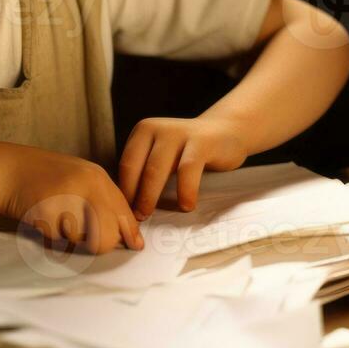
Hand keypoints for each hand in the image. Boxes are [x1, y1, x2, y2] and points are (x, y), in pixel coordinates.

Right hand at [0, 144, 143, 254]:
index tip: (135, 245)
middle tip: (85, 238)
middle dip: (100, 244)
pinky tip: (42, 217)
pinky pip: (58, 240)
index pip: (124, 211)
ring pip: (82, 240)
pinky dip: (51, 236)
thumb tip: (125, 233)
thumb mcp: (78, 178)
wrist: (4, 169)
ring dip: (70, 238)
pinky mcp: (46, 213)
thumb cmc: (41, 176)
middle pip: (108, 234)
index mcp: (96, 177)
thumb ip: (101, 200)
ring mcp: (66, 199)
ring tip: (56, 218)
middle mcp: (86, 186)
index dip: (130, 233)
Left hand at [118, 116, 249, 219]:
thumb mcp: (162, 154)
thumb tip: (127, 206)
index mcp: (143, 131)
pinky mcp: (201, 142)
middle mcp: (157, 128)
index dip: (123, 191)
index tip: (125, 213)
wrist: (225, 131)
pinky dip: (185, 191)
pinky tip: (186, 206)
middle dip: (133, 196)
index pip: (126, 165)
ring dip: (150, 196)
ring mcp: (178, 133)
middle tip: (135, 218)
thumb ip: (146, 171)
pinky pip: (188, 169)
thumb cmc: (188, 152)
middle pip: (136, 168)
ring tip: (150, 215)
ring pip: (156, 169)